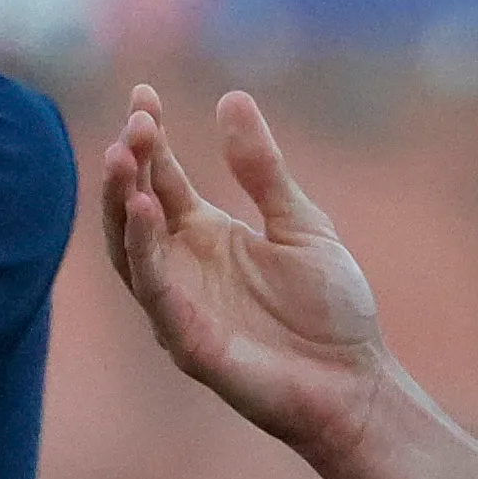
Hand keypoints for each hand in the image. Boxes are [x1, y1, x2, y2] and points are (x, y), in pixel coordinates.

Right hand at [100, 87, 405, 478]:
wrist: (356, 384)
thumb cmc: (330, 312)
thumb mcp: (300, 222)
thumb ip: (263, 170)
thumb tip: (231, 98)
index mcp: (206, 236)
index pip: (162, 178)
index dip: (150, 138)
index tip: (143, 94)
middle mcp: (182, 268)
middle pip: (135, 208)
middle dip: (130, 165)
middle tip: (136, 123)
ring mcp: (179, 306)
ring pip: (130, 251)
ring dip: (120, 203)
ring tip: (123, 157)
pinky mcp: (188, 342)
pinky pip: (155, 293)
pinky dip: (144, 251)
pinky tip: (145, 209)